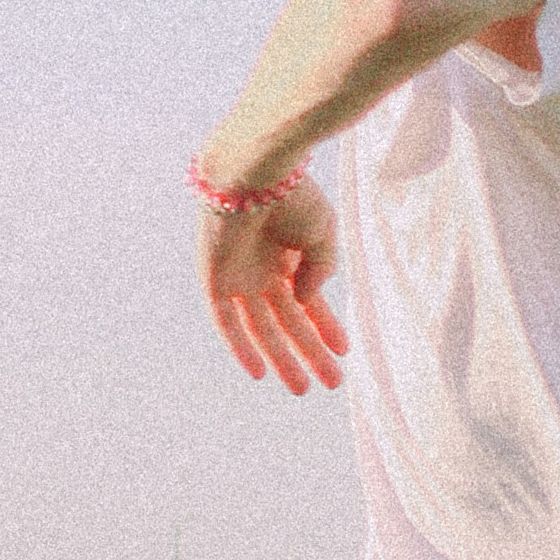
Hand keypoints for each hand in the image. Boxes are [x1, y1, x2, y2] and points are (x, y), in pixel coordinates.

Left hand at [196, 169, 347, 393]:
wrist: (255, 171)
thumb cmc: (292, 194)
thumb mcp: (322, 234)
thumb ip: (320, 271)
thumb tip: (306, 303)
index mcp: (288, 254)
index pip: (307, 301)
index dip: (325, 327)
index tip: (344, 351)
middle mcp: (263, 268)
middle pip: (287, 321)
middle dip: (309, 352)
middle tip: (331, 382)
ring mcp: (239, 276)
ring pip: (262, 328)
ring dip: (283, 358)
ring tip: (304, 388)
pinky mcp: (215, 279)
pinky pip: (227, 322)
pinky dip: (241, 347)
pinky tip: (260, 372)